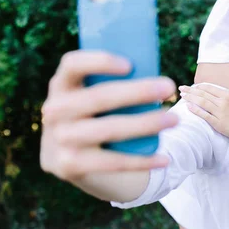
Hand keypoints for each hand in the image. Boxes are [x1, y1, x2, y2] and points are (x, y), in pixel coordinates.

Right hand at [40, 50, 178, 182]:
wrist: (78, 163)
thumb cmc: (100, 117)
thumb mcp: (96, 98)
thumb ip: (115, 83)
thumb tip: (160, 77)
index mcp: (61, 85)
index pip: (72, 65)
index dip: (99, 61)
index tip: (130, 64)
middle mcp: (54, 111)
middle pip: (98, 97)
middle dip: (138, 91)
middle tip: (169, 87)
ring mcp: (59, 140)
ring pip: (108, 129)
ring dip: (146, 123)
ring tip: (174, 119)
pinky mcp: (68, 166)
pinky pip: (111, 163)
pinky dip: (141, 161)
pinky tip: (164, 159)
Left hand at [178, 84, 228, 144]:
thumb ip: (227, 95)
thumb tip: (216, 92)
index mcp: (228, 94)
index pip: (209, 88)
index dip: (198, 86)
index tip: (191, 87)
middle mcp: (223, 101)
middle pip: (203, 93)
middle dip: (190, 90)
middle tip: (181, 88)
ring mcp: (221, 112)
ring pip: (202, 102)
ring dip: (190, 98)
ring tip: (182, 96)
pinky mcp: (219, 123)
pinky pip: (204, 115)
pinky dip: (195, 109)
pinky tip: (188, 106)